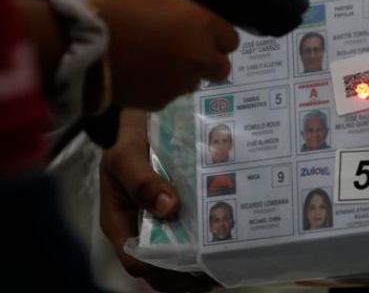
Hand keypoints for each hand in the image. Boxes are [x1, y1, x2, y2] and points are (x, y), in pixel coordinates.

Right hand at [89, 0, 238, 110]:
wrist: (81, 47)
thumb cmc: (114, 9)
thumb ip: (170, 2)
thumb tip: (172, 10)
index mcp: (200, 25)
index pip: (231, 39)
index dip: (220, 38)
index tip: (207, 37)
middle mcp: (198, 57)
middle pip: (222, 68)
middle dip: (210, 63)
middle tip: (189, 55)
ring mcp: (181, 82)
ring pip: (194, 82)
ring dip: (183, 75)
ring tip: (157, 64)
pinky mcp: (161, 101)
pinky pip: (169, 94)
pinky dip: (160, 87)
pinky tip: (140, 76)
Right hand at [100, 109, 217, 291]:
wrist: (139, 116)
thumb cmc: (124, 137)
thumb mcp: (125, 155)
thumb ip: (141, 181)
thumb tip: (169, 208)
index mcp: (120, 222)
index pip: (136, 260)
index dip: (161, 270)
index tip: (191, 271)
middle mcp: (140, 225)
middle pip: (161, 263)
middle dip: (186, 273)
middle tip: (217, 271)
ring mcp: (159, 216)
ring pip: (178, 248)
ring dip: (199, 257)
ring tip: (227, 257)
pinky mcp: (176, 203)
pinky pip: (190, 225)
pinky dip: (206, 233)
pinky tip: (228, 234)